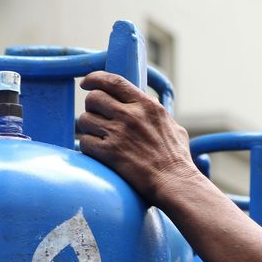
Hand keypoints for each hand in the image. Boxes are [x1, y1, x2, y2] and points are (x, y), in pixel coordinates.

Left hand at [77, 71, 199, 203]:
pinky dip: (89, 147)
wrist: (175, 183)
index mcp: (147, 106)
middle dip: (91, 107)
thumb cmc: (177, 160)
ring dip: (88, 129)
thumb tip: (152, 103)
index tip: (86, 83)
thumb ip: (158, 114)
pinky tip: (99, 153)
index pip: (114, 81)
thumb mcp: (174, 128)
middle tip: (96, 117)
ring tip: (99, 138)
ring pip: (85, 120)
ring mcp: (119, 133)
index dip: (95, 78)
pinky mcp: (109, 152)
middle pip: (94, 98)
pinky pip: (84, 142)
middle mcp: (131, 115)